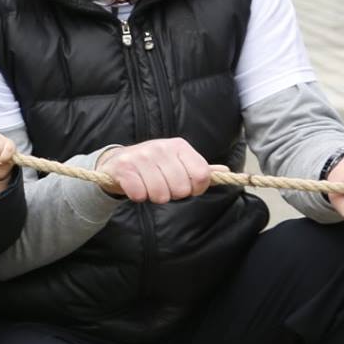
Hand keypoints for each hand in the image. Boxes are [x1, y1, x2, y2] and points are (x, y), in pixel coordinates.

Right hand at [95, 138, 211, 202]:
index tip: (187, 188)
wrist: (117, 161)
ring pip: (160, 194)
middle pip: (181, 189)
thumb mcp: (178, 162)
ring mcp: (141, 156)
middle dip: (172, 194)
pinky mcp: (124, 167)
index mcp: (179, 146)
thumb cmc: (153, 165)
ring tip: (149, 187)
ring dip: (154, 197)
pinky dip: (138, 196)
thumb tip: (226, 172)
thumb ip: (200, 169)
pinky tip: (136, 188)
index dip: (196, 189)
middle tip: (163, 187)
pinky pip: (139, 194)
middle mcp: (161, 147)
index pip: (201, 175)